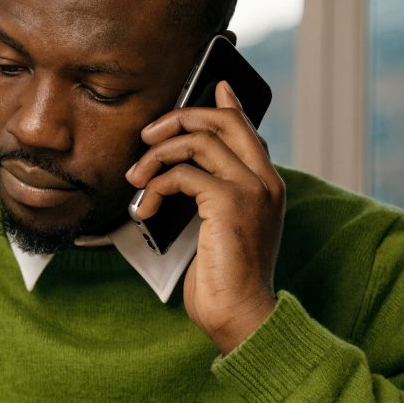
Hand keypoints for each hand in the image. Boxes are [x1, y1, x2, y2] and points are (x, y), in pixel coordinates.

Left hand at [126, 81, 284, 352]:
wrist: (239, 314)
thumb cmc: (225, 281)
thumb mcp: (220, 230)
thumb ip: (212, 197)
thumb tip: (184, 175)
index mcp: (267, 186)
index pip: (247, 131)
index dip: (227, 106)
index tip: (214, 87)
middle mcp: (265, 181)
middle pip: (223, 122)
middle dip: (180, 118)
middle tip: (148, 136)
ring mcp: (250, 189)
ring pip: (197, 142)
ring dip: (156, 156)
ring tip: (136, 179)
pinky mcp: (228, 202)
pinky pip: (182, 173)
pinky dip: (156, 187)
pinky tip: (144, 209)